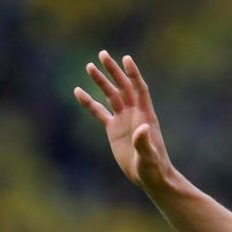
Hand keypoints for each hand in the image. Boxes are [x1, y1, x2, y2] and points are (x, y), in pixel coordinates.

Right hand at [73, 51, 172, 189]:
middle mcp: (135, 114)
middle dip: (113, 71)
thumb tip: (142, 128)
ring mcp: (123, 120)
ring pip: (111, 96)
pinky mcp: (113, 130)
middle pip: (123, 87)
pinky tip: (78, 92)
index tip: (126, 58)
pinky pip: (99, 112)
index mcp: (145, 116)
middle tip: (102, 54)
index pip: (139, 90)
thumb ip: (144, 142)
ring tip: (89, 66)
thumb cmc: (153, 168)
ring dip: (101, 81)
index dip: (133, 74)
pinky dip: (89, 103)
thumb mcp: (149, 156)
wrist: (150, 177)